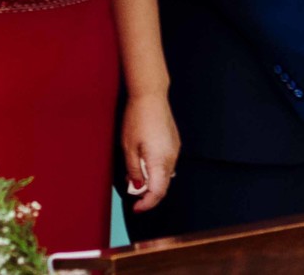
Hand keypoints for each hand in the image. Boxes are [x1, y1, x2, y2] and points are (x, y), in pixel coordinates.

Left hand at [121, 91, 179, 212]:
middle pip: (163, 186)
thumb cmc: (137, 119)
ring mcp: (175, 150)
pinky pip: (167, 163)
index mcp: (160, 161)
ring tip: (134, 175)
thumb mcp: (128, 147)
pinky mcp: (174, 143)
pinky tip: (144, 162)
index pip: (157, 192)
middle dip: (148, 194)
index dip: (147, 204)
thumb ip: (134, 170)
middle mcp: (171, 158)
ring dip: (152, 181)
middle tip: (133, 194)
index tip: (136, 207)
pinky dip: (156, 169)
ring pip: (165, 175)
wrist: (151, 96)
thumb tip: (137, 187)